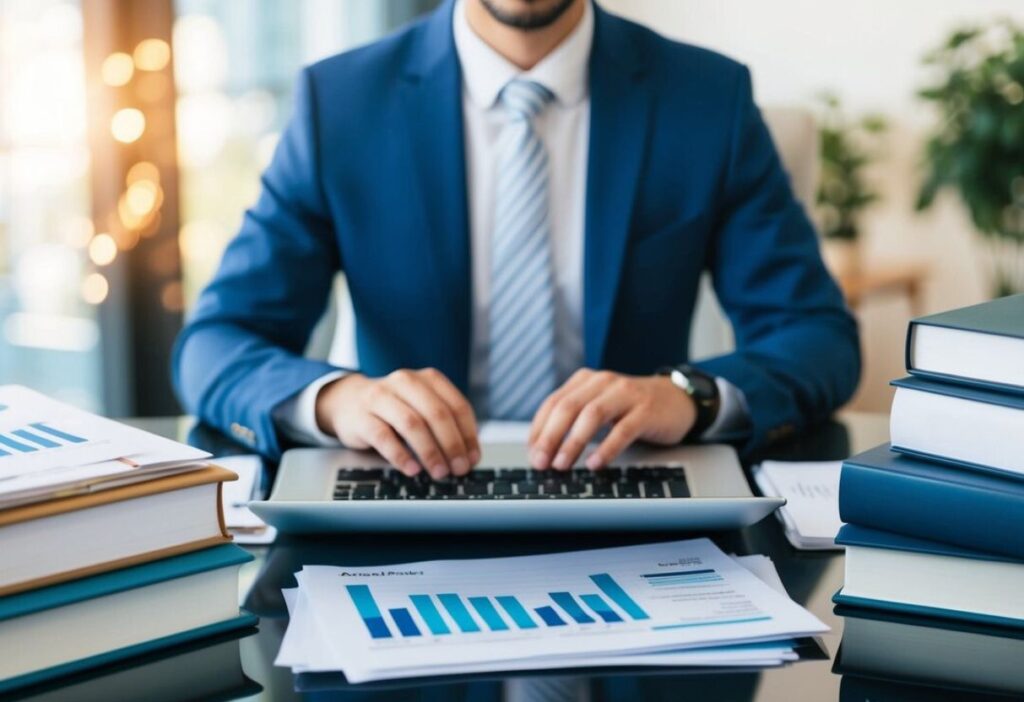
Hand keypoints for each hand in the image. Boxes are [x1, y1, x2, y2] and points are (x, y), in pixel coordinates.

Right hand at [315, 369, 479, 478]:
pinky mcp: (361, 416)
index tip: (473, 458)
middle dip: (451, 445)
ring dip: (429, 451)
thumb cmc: (394, 409)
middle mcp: (405, 382)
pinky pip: (383, 437)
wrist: (348, 401)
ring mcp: (381, 397)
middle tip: (459, 469)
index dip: (468, 435)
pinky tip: (412, 469)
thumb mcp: (422, 408)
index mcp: (428, 379)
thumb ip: (445, 427)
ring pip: (411, 424)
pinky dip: (401, 456)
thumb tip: (469, 458)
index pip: (457, 406)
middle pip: (436, 413)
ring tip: (439, 472)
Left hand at [528, 369, 696, 470]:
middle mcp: (603, 382)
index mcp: (585, 380)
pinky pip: (622, 430)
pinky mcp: (646, 410)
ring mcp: (626, 394)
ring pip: (592, 415)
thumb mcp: (599, 407)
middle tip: (540, 462)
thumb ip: (574, 421)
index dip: (539, 430)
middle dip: (550, 437)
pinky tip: (595, 464)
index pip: (553, 403)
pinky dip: (606, 448)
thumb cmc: (631, 408)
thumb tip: (544, 451)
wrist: (676, 399)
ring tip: (562, 465)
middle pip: (568, 407)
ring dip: (573, 442)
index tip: (532, 454)